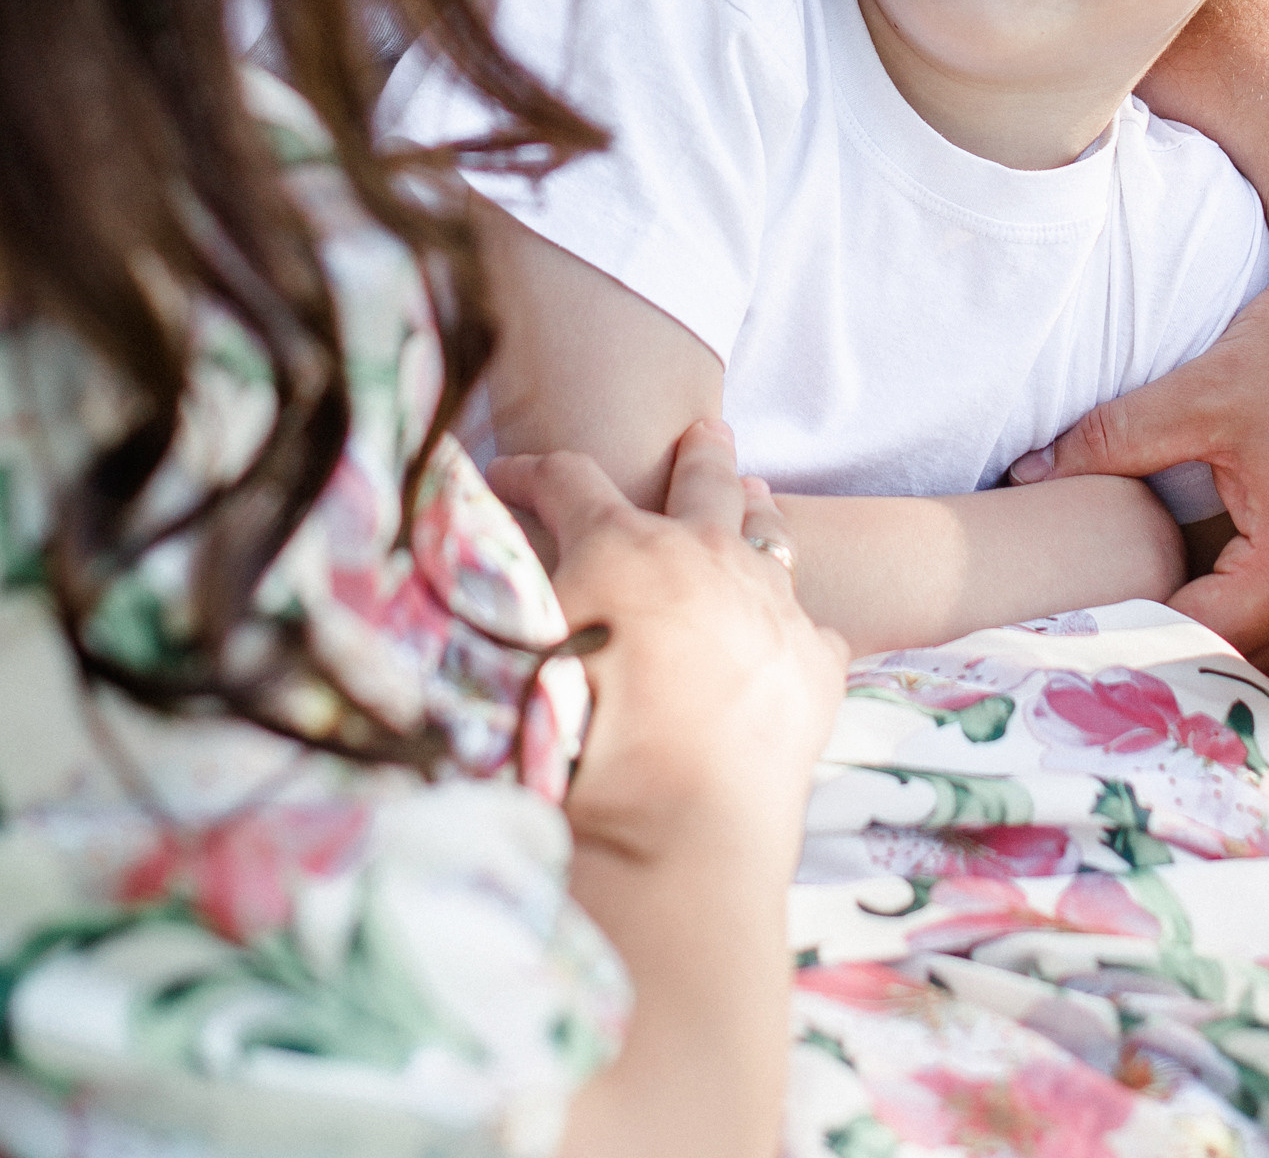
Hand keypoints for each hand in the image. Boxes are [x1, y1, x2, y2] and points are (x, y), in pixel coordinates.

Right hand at [489, 419, 845, 866]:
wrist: (680, 841)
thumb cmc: (577, 759)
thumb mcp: (512, 666)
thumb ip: (494, 615)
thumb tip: (452, 582)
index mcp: (620, 549)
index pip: (566, 479)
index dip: (529, 471)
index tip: (506, 473)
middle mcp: (704, 556)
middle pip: (703, 477)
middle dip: (697, 451)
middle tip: (704, 428)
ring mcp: (770, 604)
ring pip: (770, 533)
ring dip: (756, 512)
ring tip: (756, 495)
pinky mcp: (816, 662)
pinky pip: (811, 623)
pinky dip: (790, 623)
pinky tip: (783, 632)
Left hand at [1045, 239, 1268, 673]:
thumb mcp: (1205, 393)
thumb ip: (1117, 438)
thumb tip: (1032, 473)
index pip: (1204, 629)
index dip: (1139, 624)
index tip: (1083, 615)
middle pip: (1239, 638)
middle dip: (1171, 626)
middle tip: (1098, 607)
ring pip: (1268, 620)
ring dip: (1212, 607)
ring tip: (1138, 589)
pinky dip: (1243, 582)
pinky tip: (1199, 564)